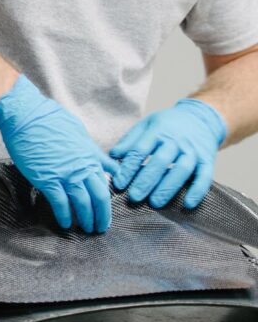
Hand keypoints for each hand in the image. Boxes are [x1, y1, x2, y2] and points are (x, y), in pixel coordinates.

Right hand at [0, 75, 116, 232]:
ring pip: (82, 204)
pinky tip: (65, 223)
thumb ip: (94, 152)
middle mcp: (81, 167)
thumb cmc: (49, 119)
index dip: (107, 202)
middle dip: (101, 216)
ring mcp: (65, 174)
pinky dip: (64, 215)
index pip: (106, 184)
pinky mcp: (47, 179)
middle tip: (100, 228)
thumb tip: (106, 163)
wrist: (26, 115)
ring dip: (85, 219)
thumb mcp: (79, 132)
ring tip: (86, 229)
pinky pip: (60, 203)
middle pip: (99, 198)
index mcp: (90, 156)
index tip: (105, 211)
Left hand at [110, 98, 225, 208]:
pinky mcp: (207, 160)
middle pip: (160, 161)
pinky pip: (205, 177)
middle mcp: (176, 141)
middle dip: (146, 181)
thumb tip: (113, 155)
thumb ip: (130, 140)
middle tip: (134, 197)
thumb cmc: (167, 125)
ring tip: (154, 203)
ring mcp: (193, 151)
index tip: (119, 183)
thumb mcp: (147, 124)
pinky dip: (197, 191)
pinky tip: (188, 204)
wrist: (200, 118)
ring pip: (182, 170)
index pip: (140, 150)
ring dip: (168, 187)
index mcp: (158, 130)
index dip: (128, 167)